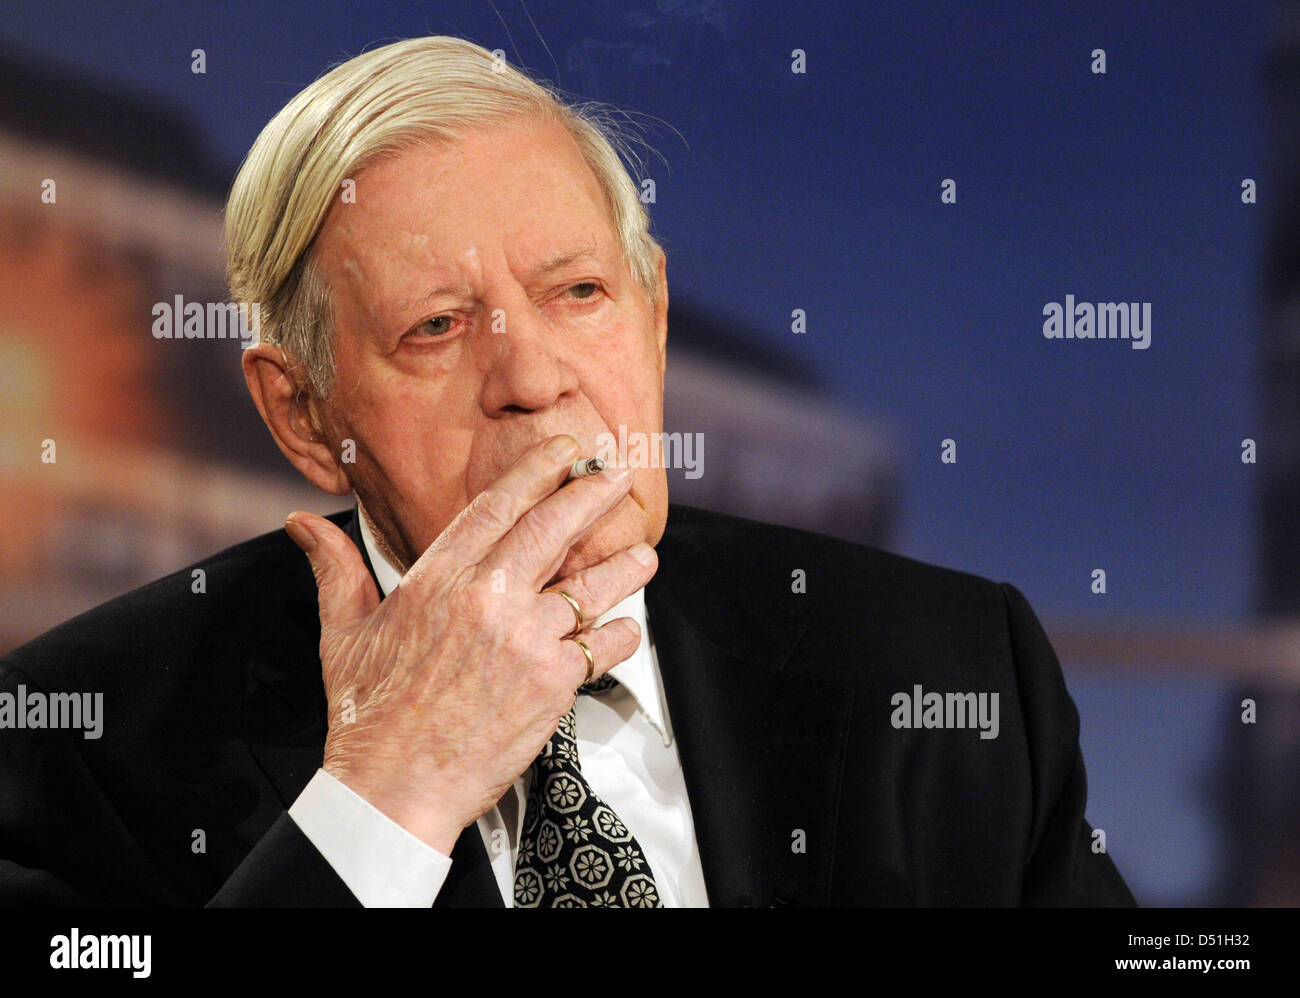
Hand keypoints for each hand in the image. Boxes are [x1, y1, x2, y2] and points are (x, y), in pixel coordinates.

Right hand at [282, 434, 657, 853]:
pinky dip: (620, 636)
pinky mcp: (552, 682)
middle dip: (592, 494)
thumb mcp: (345, 632)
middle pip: (553, 529)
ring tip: (646, 554)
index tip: (563, 452)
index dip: (537, 472)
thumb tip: (301, 524)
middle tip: (620, 473)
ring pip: (589, 587)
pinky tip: (627, 627)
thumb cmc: (369, 715)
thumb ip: (336, 568)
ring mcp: (524, 638)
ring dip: (624, 567)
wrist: (394, 788)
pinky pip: (601, 647)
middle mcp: (486, 598)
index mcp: (438, 579)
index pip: (497, 506)